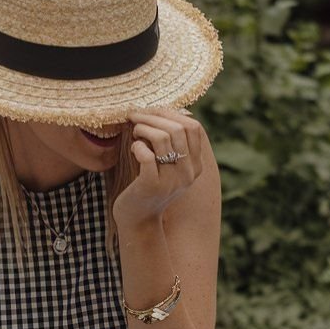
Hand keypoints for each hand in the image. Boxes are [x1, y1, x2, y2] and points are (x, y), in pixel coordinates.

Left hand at [112, 106, 205, 229]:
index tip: (151, 111)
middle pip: (178, 129)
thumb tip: (172, 109)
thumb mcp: (166, 163)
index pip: (194, 127)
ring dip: (143, 128)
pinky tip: (134, 148)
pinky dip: (138, 146)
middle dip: (153, 116)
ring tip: (134, 132)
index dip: (172, 113)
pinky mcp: (152, 186)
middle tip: (135, 116)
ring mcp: (172, 181)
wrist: (138, 219)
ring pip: (162, 138)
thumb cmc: (148, 185)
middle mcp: (188, 173)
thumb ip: (172, 142)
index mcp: (195, 165)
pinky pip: (147, 155)